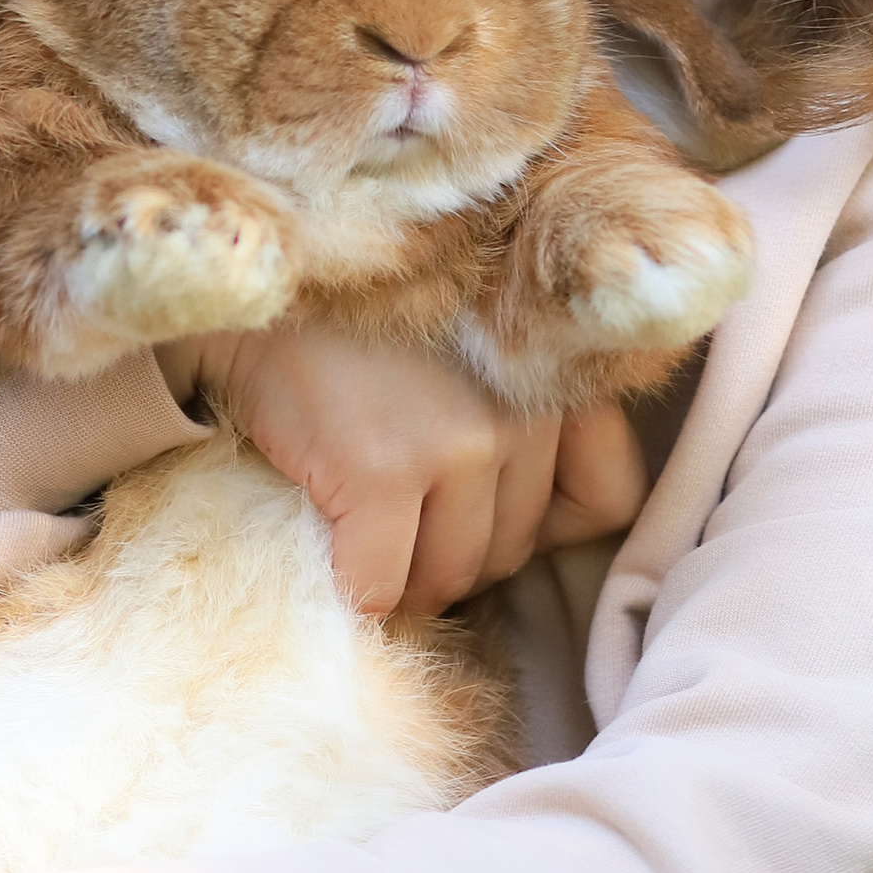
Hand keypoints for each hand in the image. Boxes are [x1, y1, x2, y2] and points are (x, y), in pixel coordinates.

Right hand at [168, 325, 648, 617]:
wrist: (265, 283)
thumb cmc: (367, 322)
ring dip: (407, 580)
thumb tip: (530, 538)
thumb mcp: (479, 349)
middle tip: (402, 525)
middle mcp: (525, 409)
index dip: (544, 527)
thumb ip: (527, 417)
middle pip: (516, 550)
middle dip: (458, 555)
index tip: (486, 514)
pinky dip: (355, 589)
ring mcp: (459, 440)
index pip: (608, 501)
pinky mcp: (383, 469)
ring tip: (368, 536)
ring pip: (452, 576)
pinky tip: (332, 549)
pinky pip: (382, 584)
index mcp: (557, 375)